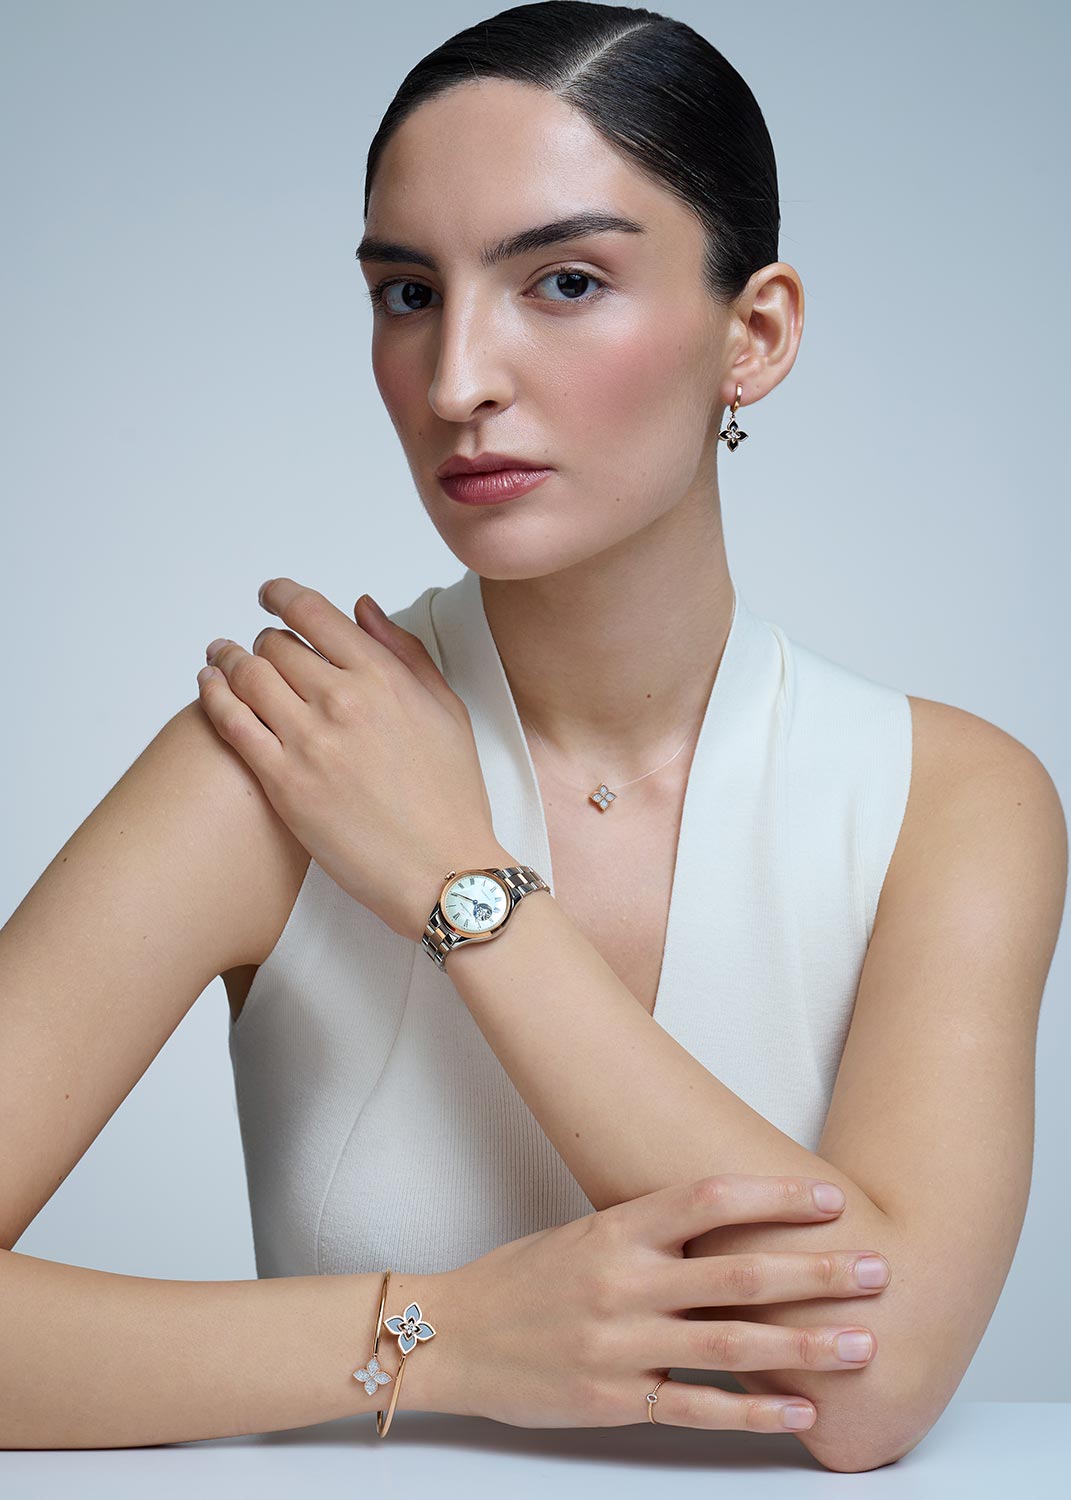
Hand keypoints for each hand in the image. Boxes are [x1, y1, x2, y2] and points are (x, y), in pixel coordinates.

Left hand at [196, 578, 502, 939]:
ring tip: (220, 658)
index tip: (271, 595)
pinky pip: (232, 722)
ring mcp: (309, 740)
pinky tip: (208, 686)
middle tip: (257, 648)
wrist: (443, 870)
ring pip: (247, 676)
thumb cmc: (451, 796)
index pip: (314, 614)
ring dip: (228, 659)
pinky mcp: (283, 782)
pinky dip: (213, 696)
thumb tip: (363, 607)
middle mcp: (343, 700)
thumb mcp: (446, 709)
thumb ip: (404, 651)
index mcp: (384, 677)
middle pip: (276, 644)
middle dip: (263, 640)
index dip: (282, 595)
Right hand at [441, 1172, 890, 1431]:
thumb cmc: (521, 1279)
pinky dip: (754, 1411)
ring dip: (805, 1345)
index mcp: (617, 1230)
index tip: (831, 1198)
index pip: (709, 1198)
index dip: (775, 1197)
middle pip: (739, 1273)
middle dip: (817, 1273)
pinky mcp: (617, 1399)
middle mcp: (625, 1281)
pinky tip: (800, 1410)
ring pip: (731, 1343)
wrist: (453, 1337)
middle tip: (878, 1271)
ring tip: (862, 1345)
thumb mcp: (582, 1233)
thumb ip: (650, 1233)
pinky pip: (698, 1407)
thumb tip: (726, 1224)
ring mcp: (622, 1343)